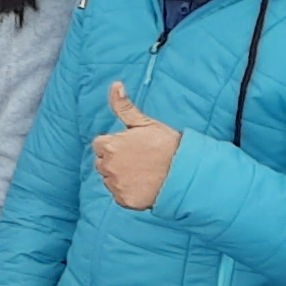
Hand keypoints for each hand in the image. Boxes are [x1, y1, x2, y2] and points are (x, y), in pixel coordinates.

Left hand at [91, 81, 179, 210]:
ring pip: (110, 180)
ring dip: (121, 177)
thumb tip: (115, 85)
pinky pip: (120, 196)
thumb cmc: (166, 144)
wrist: (185, 171)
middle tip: (139, 160)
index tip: (132, 147)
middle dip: (116, 161)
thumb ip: (124, 107)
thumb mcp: (145, 122)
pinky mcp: (125, 201)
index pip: (100, 146)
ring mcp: (116, 185)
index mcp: (109, 146)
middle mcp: (108, 166)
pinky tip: (144, 185)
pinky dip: (128, 192)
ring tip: (143, 173)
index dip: (115, 145)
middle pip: (103, 164)